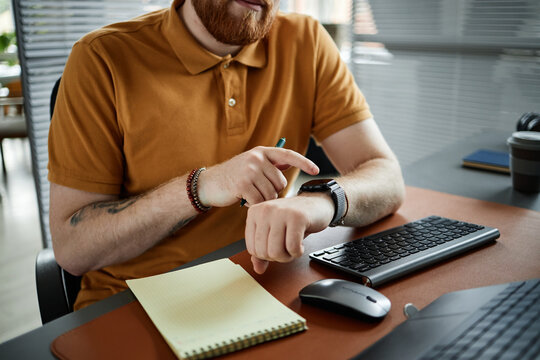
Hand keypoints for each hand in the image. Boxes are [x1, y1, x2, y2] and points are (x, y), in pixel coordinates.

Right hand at [198, 147, 318, 206]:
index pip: (288, 155)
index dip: (304, 163)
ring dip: (263, 199)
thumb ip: (271, 164)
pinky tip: (245, 199)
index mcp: (262, 152)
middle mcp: (257, 158)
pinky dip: (254, 204)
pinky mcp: (243, 184)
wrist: (209, 184)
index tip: (316, 170)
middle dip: (273, 191)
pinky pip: (260, 201)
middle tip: (258, 191)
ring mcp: (249, 170)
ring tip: (250, 194)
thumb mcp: (252, 165)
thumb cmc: (234, 177)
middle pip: (280, 182)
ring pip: (271, 194)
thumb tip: (292, 163)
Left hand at [245, 193, 334, 273]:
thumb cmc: (294, 218)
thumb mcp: (274, 232)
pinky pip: (292, 247)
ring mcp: (280, 212)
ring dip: (288, 255)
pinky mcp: (297, 217)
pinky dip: (298, 252)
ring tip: (293, 246)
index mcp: (254, 213)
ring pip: (276, 252)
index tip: (277, 247)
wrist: (316, 203)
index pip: (252, 249)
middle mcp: (264, 210)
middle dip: (278, 257)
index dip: (266, 256)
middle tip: (287, 248)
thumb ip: (263, 250)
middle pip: (264, 252)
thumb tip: (258, 268)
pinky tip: (300, 244)